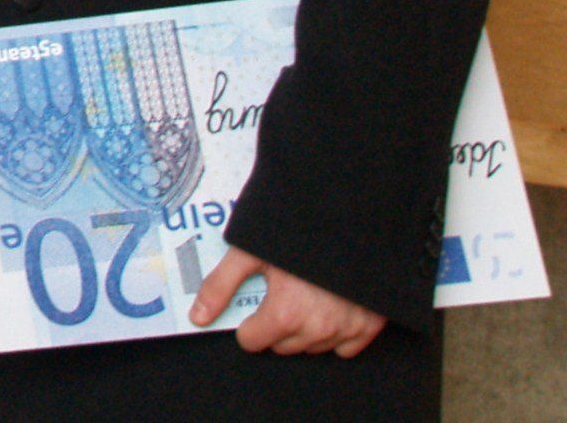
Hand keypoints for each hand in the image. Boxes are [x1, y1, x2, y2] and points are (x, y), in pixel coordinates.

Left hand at [190, 246, 386, 357]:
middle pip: (281, 345)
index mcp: (285, 314)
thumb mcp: (249, 253)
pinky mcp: (369, 326)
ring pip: (311, 347)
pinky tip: (330, 307)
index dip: (248, 323)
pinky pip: (345, 348)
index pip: (252, 341)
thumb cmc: (296, 233)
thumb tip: (198, 317)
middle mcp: (317, 329)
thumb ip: (220, 285)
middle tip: (281, 293)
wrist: (346, 217)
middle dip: (275, 324)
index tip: (255, 303)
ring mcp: (346, 330)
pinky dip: (335, 334)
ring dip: (304, 330)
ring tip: (305, 295)